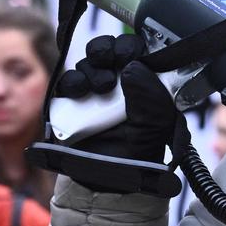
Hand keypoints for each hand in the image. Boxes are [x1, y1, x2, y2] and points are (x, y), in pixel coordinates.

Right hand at [56, 34, 185, 181]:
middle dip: (108, 50)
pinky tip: (81, 91)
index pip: (135, 50)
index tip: (130, 54)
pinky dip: (73, 82)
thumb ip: (152, 95)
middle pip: (108, 50)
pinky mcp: (71, 102)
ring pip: (88, 63)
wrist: (111, 179)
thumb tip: (134, 67)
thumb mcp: (158, 122)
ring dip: (94, 69)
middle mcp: (118, 81)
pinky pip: (67, 82)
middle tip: (113, 60)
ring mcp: (93, 90)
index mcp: (142, 81)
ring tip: (102, 87)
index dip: (131, 47)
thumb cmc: (140, 150)